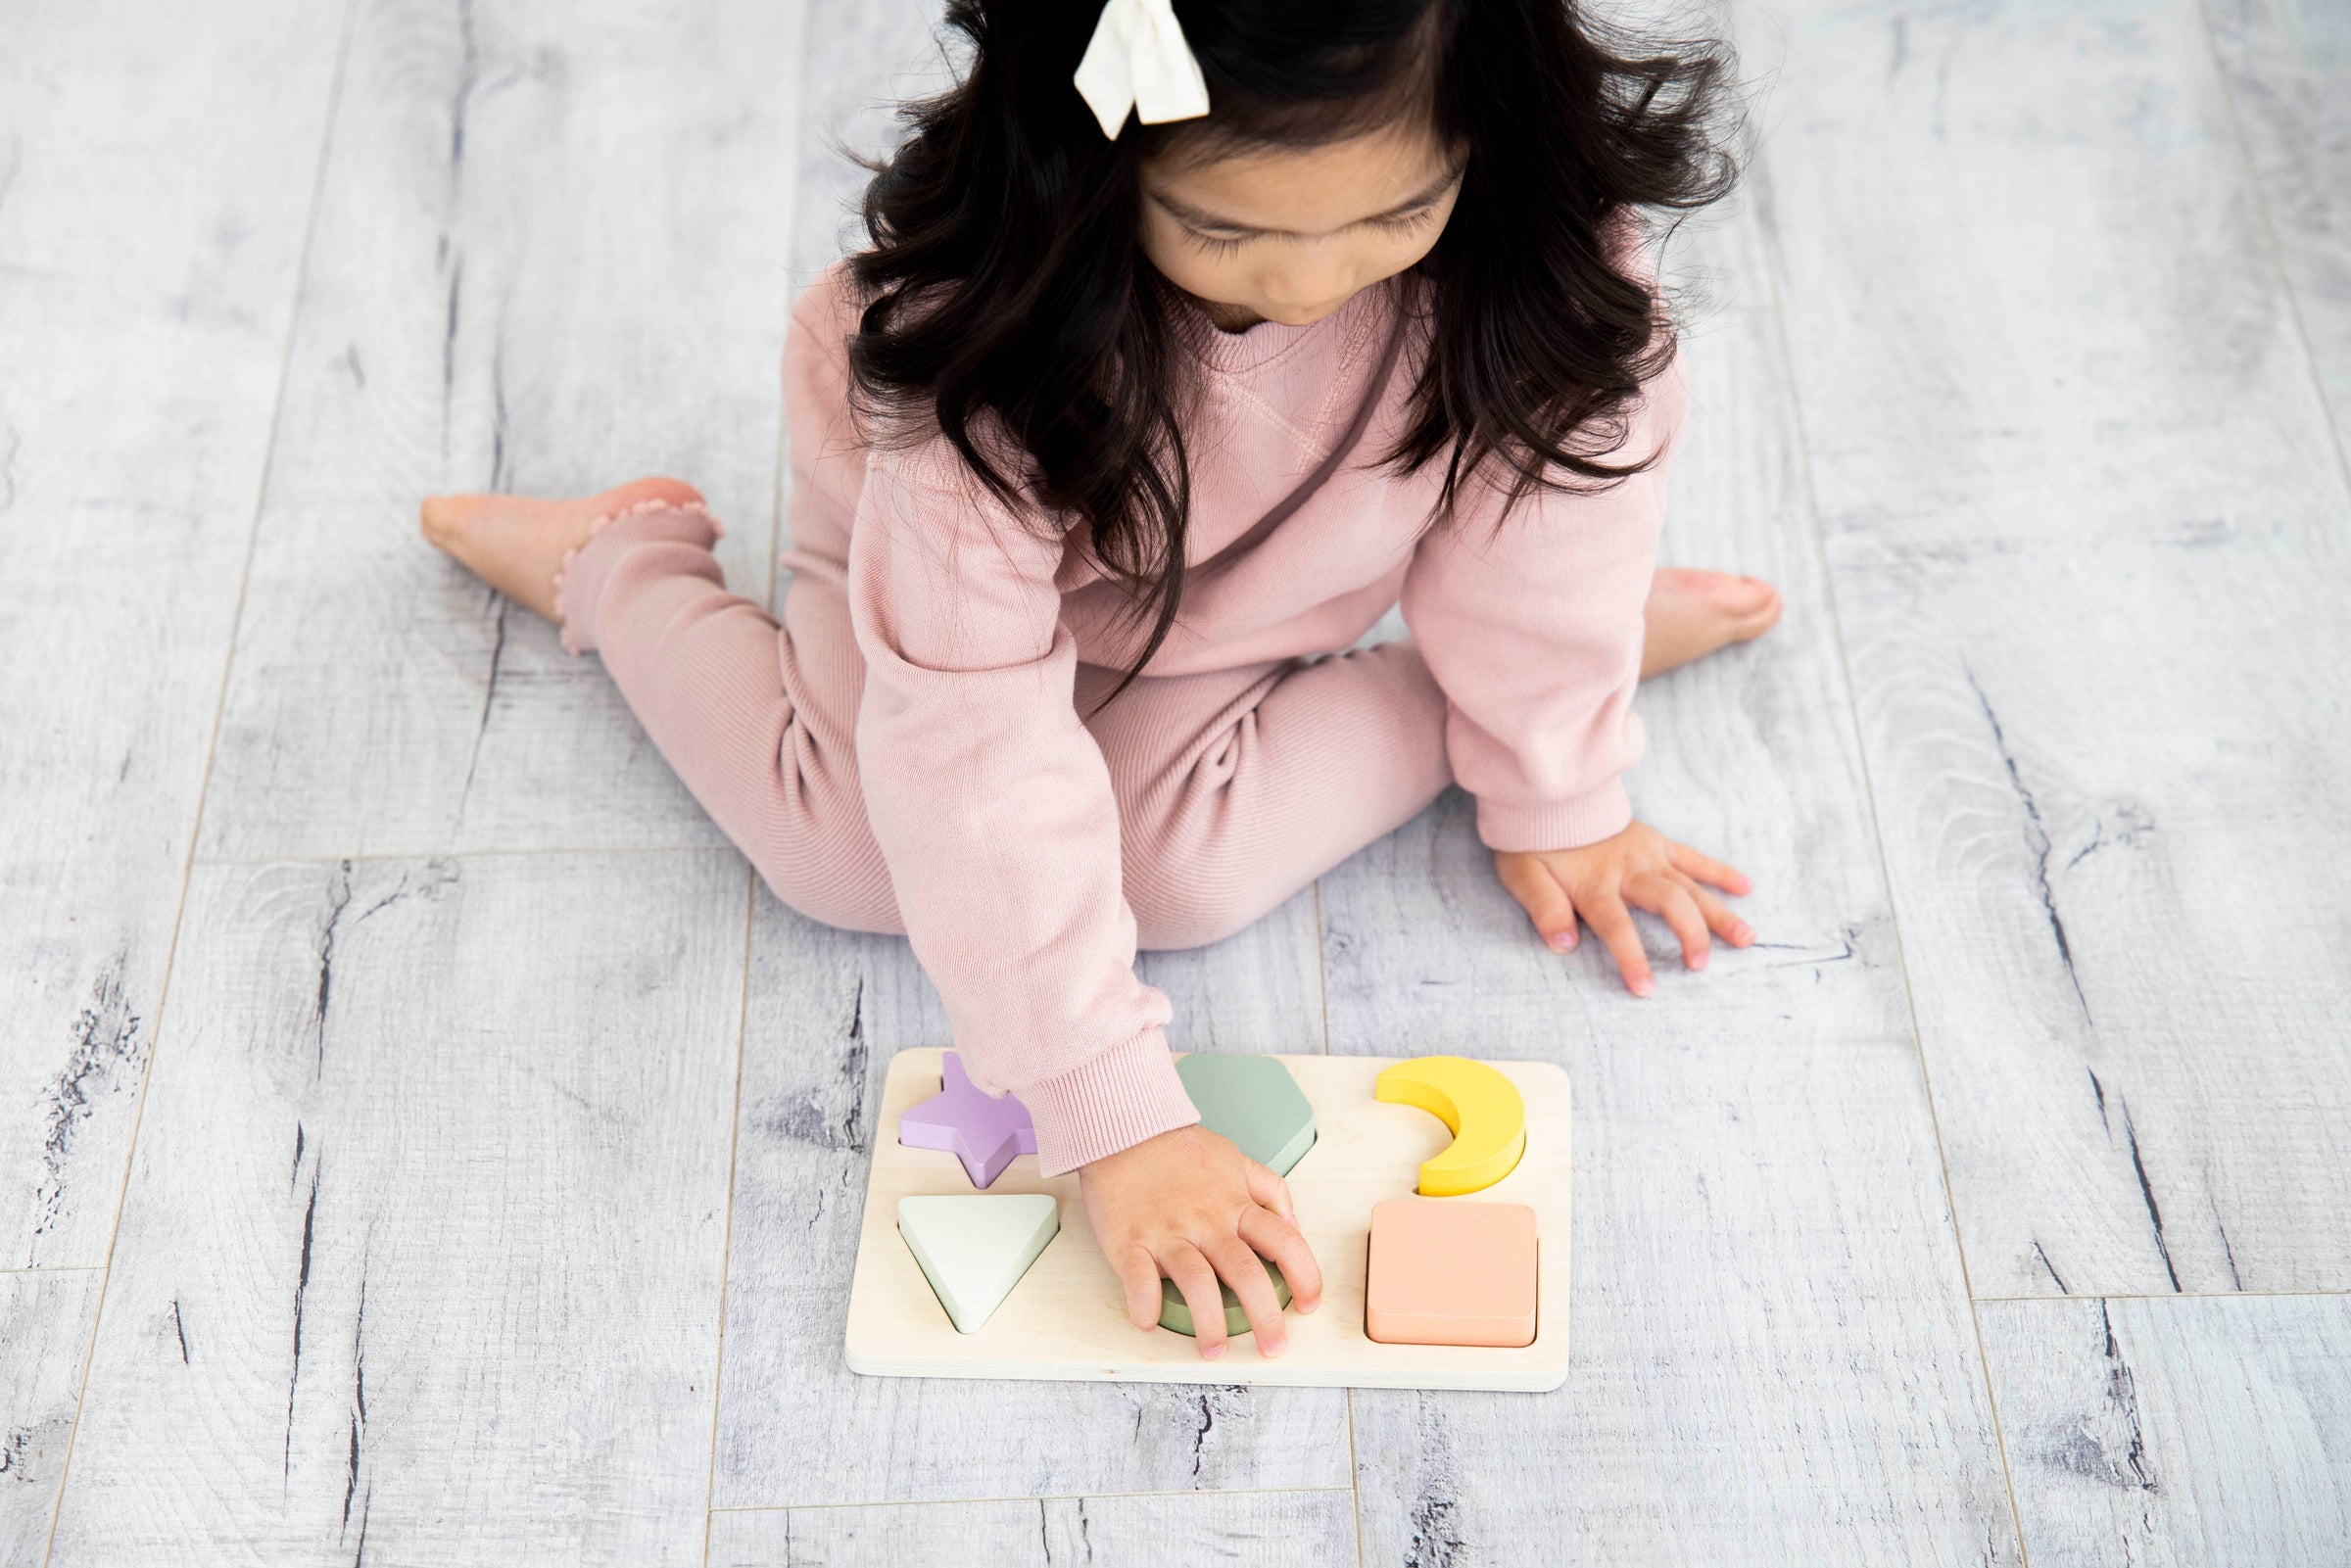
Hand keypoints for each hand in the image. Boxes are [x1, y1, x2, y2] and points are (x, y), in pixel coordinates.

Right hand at [1080, 1124, 1323, 1359]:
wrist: (1123, 1129)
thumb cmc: (1178, 1149)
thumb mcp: (1235, 1159)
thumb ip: (1269, 1190)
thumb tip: (1294, 1223)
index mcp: (1235, 1205)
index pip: (1285, 1242)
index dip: (1306, 1276)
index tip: (1308, 1304)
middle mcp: (1207, 1222)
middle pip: (1246, 1273)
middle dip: (1265, 1316)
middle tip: (1272, 1347)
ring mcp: (1167, 1232)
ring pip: (1197, 1283)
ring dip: (1210, 1323)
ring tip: (1215, 1351)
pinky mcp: (1129, 1240)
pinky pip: (1139, 1278)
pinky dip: (1145, 1304)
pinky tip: (1149, 1321)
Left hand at [1493, 820, 1753, 995]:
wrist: (1547, 798)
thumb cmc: (1533, 844)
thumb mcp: (1523, 877)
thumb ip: (1544, 909)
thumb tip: (1565, 945)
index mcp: (1595, 884)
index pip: (1617, 927)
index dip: (1632, 958)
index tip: (1646, 989)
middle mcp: (1628, 870)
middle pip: (1668, 902)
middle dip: (1688, 934)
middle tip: (1700, 965)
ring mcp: (1647, 855)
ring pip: (1690, 886)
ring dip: (1718, 912)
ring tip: (1745, 939)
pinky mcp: (1656, 843)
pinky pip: (1692, 858)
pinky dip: (1720, 872)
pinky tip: (1746, 888)